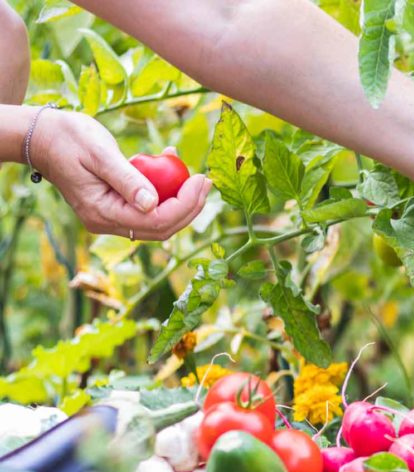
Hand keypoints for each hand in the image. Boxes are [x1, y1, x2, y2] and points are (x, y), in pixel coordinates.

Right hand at [30, 110, 209, 239]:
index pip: (156, 221)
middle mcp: (107, 222)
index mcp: (102, 213)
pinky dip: (165, 191)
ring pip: (158, 220)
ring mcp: (111, 218)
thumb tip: (153, 204)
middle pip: (162, 227)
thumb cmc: (68, 138)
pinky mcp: (116, 207)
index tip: (201, 180)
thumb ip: (127, 179)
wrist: (42, 136)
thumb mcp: (100, 153)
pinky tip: (170, 164)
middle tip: (206, 181)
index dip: (185, 205)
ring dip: (180, 200)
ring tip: (193, 174)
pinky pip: (148, 207)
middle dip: (189, 207)